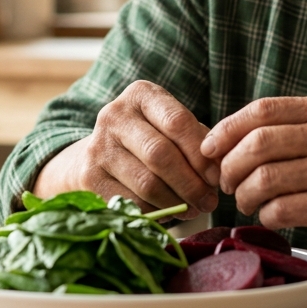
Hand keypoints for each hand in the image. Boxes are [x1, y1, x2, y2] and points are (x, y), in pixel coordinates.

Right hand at [34, 81, 218, 220]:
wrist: (99, 155)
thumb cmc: (149, 140)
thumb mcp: (170, 127)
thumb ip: (196, 141)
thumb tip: (218, 170)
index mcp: (141, 94)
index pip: (178, 122)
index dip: (201, 154)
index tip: (217, 177)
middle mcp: (114, 115)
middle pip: (161, 155)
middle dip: (191, 184)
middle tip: (209, 202)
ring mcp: (97, 146)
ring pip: (147, 183)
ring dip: (176, 202)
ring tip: (192, 209)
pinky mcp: (88, 177)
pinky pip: (131, 202)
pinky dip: (154, 213)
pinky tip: (167, 212)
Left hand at [200, 95, 306, 260]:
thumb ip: (293, 128)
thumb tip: (227, 140)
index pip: (262, 110)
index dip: (227, 129)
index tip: (208, 149)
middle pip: (257, 144)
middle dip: (229, 167)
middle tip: (226, 183)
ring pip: (264, 179)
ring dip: (244, 196)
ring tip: (247, 202)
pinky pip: (281, 209)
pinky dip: (266, 216)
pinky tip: (272, 216)